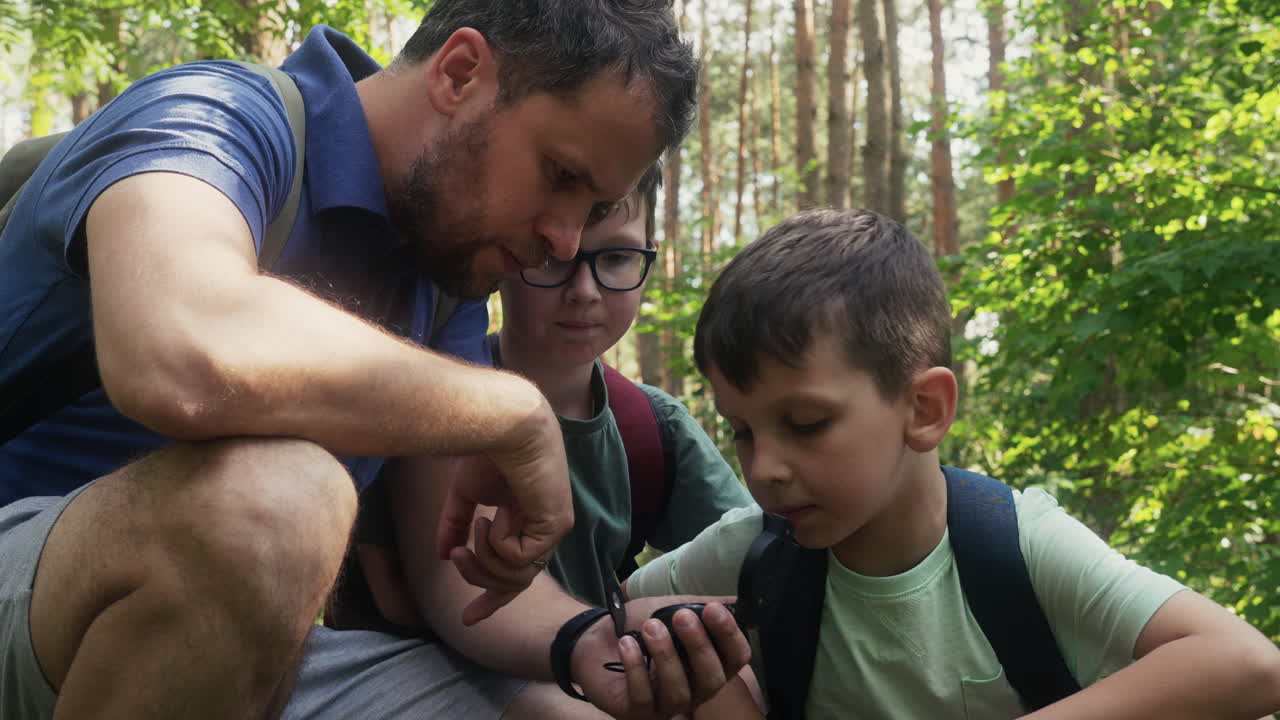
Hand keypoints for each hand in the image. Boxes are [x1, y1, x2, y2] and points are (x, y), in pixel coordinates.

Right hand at [435, 407, 572, 623]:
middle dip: (479, 580)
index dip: (491, 598)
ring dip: (485, 560)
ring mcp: (552, 529)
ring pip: (516, 577)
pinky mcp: (555, 526)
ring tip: (478, 525)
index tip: (468, 619)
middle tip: (456, 557)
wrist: (504, 426)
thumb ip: (455, 524)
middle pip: (513, 582)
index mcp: (525, 522)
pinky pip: (519, 559)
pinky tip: (498, 514)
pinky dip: (499, 544)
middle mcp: (543, 530)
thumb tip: (441, 555)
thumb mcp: (464, 495)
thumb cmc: (487, 450)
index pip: (514, 572)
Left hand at [572, 600, 750, 718]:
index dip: (729, 635)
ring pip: (679, 692)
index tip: (713, 610)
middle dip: (699, 646)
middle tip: (681, 616)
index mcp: (709, 664)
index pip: (736, 659)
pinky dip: (635, 668)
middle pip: (713, 680)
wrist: (595, 637)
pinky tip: (627, 644)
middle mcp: (694, 690)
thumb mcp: (672, 607)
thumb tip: (738, 602)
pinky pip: (643, 697)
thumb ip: (704, 606)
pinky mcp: (637, 712)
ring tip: (651, 627)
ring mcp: (666, 706)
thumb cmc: (639, 626)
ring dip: (666, 656)